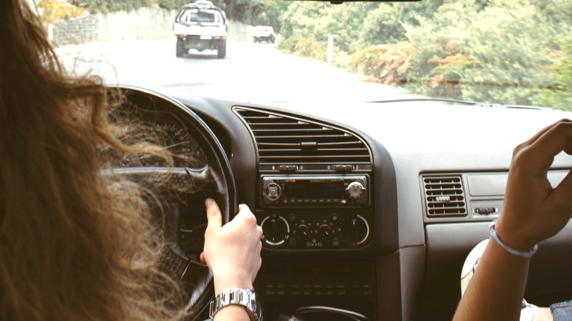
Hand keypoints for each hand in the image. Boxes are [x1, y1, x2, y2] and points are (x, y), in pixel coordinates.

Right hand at [200, 199, 262, 295]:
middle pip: (241, 225)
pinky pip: (246, 251)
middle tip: (217, 238)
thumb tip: (211, 203)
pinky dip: (237, 253)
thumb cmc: (223, 256)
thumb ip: (213, 214)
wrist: (232, 280)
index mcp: (247, 220)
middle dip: (228, 230)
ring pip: (243, 239)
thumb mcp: (212, 231)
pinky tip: (226, 259)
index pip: (241, 207)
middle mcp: (256, 231)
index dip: (230, 211)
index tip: (223, 218)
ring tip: (218, 251)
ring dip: (231, 243)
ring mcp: (258, 245)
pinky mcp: (257, 257)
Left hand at [496, 119, 571, 250]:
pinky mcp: (527, 157)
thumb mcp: (562, 205)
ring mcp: (523, 152)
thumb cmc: (532, 222)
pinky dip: (569, 144)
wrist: (512, 230)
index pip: (563, 131)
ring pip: (557, 131)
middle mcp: (523, 151)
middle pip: (561, 127)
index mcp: (528, 161)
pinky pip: (552, 140)